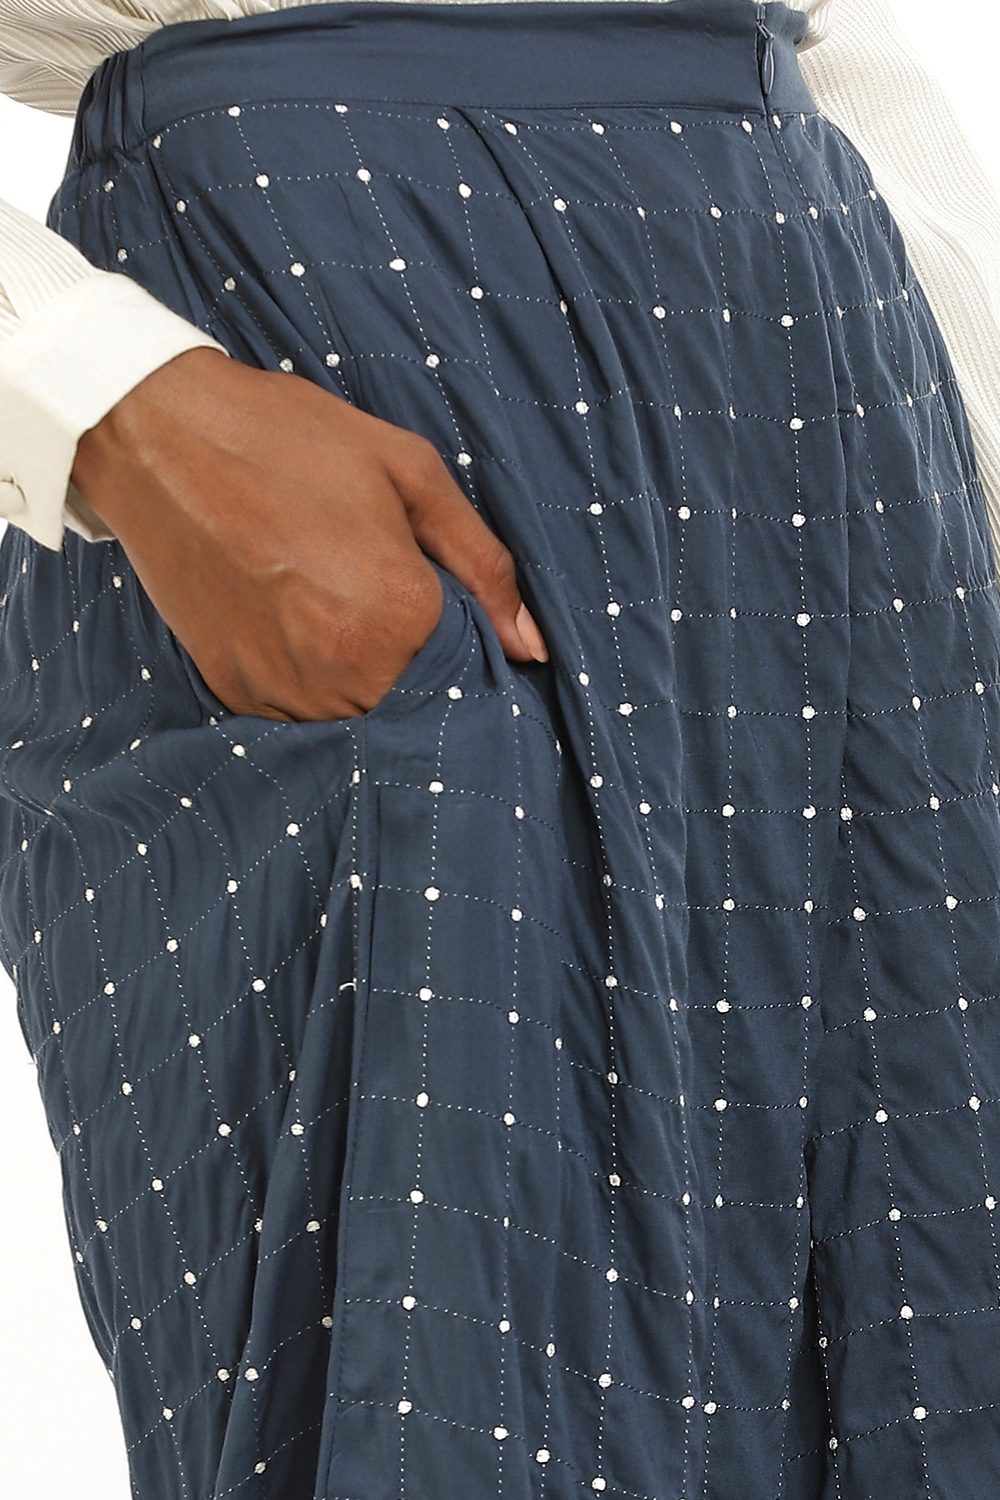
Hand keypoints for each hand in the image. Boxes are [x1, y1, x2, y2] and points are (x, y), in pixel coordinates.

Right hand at [70, 347, 548, 720]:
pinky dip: (312, 679)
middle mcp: (342, 670)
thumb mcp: (409, 473)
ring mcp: (284, 689)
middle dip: (418, 664)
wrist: (158, 436)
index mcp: (398, 616)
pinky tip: (296, 619)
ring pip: (358, 716)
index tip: (449, 610)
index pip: (469, 670)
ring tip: (332, 603)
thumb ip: (483, 564)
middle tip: (382, 597)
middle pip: (414, 702)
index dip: (469, 643)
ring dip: (365, 678)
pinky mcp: (236, 692)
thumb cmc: (289, 440)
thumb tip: (532, 644)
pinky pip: (300, 713)